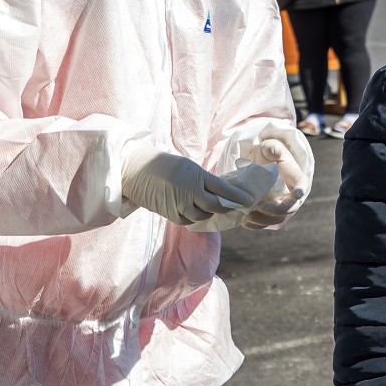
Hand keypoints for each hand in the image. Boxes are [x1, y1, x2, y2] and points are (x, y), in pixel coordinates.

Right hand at [120, 140, 260, 225]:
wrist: (136, 171)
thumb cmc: (165, 165)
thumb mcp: (188, 167)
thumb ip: (203, 180)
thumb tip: (220, 192)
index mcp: (196, 176)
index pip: (223, 189)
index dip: (237, 196)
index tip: (249, 200)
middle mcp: (189, 192)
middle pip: (215, 205)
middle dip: (227, 207)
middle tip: (234, 206)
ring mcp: (179, 205)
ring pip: (203, 216)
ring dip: (210, 213)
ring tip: (214, 208)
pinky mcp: (170, 214)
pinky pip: (189, 221)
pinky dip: (195, 218)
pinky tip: (197, 212)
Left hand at [242, 139, 308, 228]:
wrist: (262, 165)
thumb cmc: (269, 155)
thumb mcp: (271, 147)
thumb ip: (273, 148)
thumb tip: (275, 151)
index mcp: (296, 179)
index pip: (302, 186)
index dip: (300, 191)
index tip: (297, 193)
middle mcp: (292, 196)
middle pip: (289, 208)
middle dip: (275, 210)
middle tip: (259, 206)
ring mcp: (281, 206)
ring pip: (277, 219)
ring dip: (263, 220)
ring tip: (247, 216)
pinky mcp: (270, 213)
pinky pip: (265, 223)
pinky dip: (255, 225)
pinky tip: (244, 222)